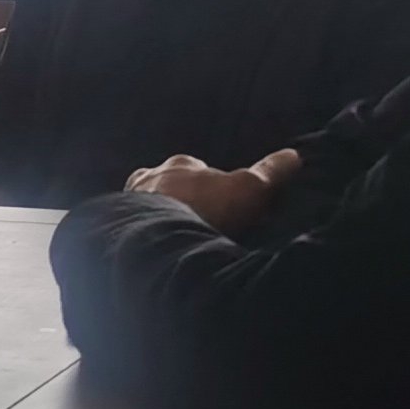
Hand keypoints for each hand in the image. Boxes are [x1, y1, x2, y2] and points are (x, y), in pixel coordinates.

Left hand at [127, 147, 300, 235]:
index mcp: (181, 164)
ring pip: (145, 206)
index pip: (198, 169)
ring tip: (175, 242)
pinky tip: (153, 253)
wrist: (154, 241)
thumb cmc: (205, 208)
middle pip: (169, 186)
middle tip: (198, 224)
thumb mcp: (248, 190)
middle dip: (181, 201)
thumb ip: (270, 173)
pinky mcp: (115, 227)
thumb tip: (295, 155)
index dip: (213, 185)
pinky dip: (141, 239)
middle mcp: (149, 177)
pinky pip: (129, 230)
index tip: (224, 202)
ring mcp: (127, 203)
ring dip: (158, 220)